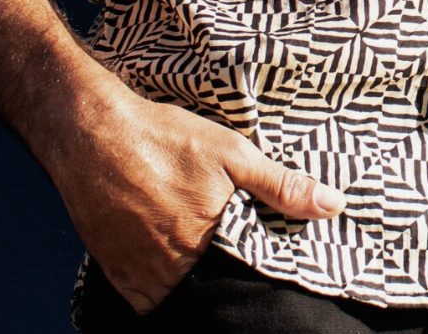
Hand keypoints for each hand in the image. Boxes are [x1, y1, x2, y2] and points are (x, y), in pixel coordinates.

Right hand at [48, 72, 345, 313]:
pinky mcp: (116, 272)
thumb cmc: (164, 138)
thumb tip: (333, 206)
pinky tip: (162, 243)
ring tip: (187, 234)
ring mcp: (141, 273)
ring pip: (177, 291)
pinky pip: (146, 295)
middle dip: (217, 266)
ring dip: (188, 274)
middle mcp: (173, 268)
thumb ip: (280, 185)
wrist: (93, 132)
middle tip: (210, 232)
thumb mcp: (231, 152)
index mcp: (206, 242)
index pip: (242, 272)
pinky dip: (158, 280)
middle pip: (209, 281)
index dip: (248, 260)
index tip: (245, 240)